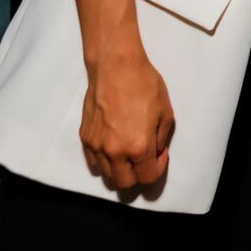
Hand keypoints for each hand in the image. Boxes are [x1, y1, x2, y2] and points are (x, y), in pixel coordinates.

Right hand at [78, 48, 174, 189]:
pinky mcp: (84, 137)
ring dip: (120, 169)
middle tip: (145, 157)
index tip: (160, 154)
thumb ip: (160, 140)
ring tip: (130, 150)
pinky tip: (115, 143)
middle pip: (124, 183)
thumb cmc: (145, 86)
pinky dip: (105, 160)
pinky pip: (93, 161)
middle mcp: (114, 151)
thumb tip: (155, 153)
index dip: (157, 168)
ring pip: (106, 175)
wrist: (116, 67)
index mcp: (138, 147)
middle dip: (138, 175)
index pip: (147, 177)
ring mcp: (96, 146)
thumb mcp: (166, 113)